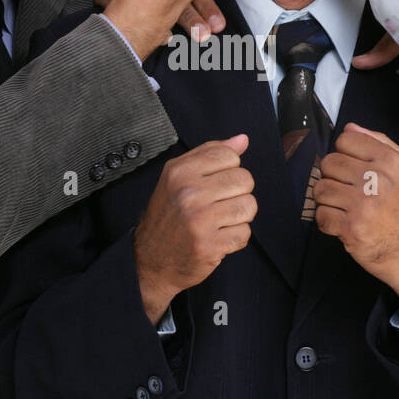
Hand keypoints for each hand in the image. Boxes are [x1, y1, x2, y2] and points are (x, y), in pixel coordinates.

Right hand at [133, 134, 255, 323]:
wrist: (150, 260)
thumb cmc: (167, 216)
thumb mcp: (179, 176)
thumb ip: (211, 154)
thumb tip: (243, 139)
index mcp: (180, 172)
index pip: (230, 155)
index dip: (228, 169)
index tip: (215, 183)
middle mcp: (189, 193)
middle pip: (245, 179)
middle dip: (237, 193)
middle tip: (218, 204)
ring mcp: (200, 220)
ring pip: (249, 206)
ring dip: (239, 216)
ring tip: (219, 220)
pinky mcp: (210, 245)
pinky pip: (245, 233)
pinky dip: (235, 237)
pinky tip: (217, 236)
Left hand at [313, 123, 398, 325]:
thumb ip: (380, 143)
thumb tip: (350, 128)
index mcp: (390, 162)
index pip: (345, 140)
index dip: (345, 154)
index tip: (353, 169)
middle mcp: (376, 180)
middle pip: (329, 162)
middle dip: (333, 176)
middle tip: (347, 190)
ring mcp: (362, 205)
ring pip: (320, 188)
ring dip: (327, 199)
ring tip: (343, 207)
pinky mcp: (351, 228)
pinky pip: (320, 215)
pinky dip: (327, 221)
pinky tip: (342, 223)